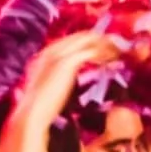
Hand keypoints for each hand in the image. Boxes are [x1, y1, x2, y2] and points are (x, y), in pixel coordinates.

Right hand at [0, 32, 120, 151]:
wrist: (32, 115)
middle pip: (81, 36)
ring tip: (118, 52)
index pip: (72, 41)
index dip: (90, 44)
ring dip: (105, 44)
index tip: (104, 50)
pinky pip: (89, 51)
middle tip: (117, 48)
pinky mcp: (66, 62)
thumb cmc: (41, 109)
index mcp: (45, 55)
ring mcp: (58, 55)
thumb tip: (64, 84)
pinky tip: (111, 60)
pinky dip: (102, 53)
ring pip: (88, 40)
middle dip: (101, 40)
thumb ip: (57, 81)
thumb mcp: (49, 89)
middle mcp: (51, 50)